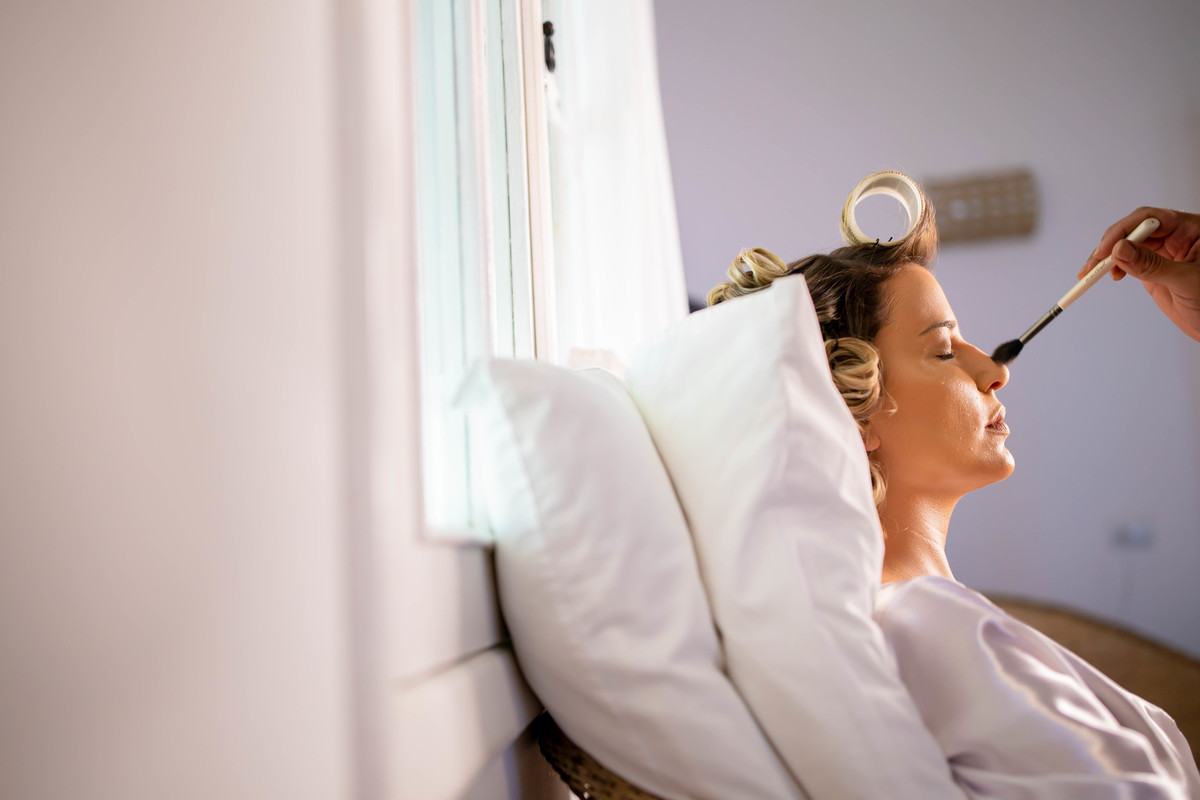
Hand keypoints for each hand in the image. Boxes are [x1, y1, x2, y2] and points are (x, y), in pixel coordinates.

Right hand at [1079, 207, 1199, 341]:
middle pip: (1135, 229)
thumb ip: (1152, 265)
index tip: (1107, 249)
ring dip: (1108, 257)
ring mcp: (1165, 251)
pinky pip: (1129, 260)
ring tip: (1092, 272)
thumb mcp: (1186, 281)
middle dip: (1111, 244)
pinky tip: (1109, 275)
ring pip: (1128, 244)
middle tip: (1094, 264)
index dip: (1125, 230)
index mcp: (1192, 229)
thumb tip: (1120, 250)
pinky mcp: (1155, 267)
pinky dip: (1114, 267)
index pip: (1151, 219)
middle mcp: (1177, 236)